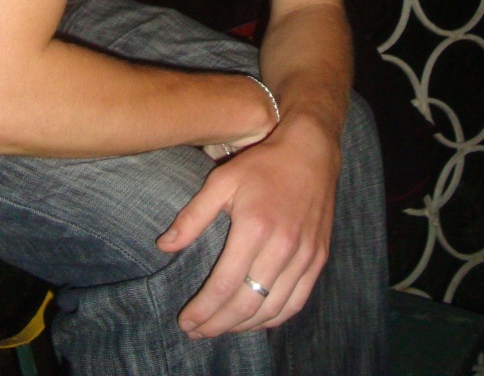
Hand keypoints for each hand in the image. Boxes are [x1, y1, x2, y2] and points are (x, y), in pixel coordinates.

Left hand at [157, 118, 339, 338]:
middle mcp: (283, 246)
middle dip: (218, 325)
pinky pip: (296, 302)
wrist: (311, 151)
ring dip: (243, 326)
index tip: (185, 321)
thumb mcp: (221, 181)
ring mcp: (305, 255)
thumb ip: (193, 216)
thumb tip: (164, 246)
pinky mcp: (318, 258)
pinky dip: (273, 318)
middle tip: (197, 331)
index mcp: (256, 227)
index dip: (203, 310)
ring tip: (220, 328)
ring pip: (272, 309)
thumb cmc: (263, 164)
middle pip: (248, 304)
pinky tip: (254, 319)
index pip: (225, 285)